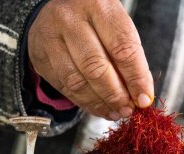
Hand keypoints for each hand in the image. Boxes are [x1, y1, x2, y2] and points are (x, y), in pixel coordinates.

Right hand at [28, 0, 153, 119]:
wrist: (59, 8)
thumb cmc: (96, 21)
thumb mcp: (117, 28)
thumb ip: (129, 58)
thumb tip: (140, 95)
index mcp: (99, 6)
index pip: (122, 48)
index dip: (136, 78)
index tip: (144, 99)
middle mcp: (70, 19)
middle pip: (96, 67)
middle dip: (116, 95)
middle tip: (128, 109)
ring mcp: (50, 37)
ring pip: (77, 81)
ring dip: (100, 103)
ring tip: (115, 112)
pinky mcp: (40, 56)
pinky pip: (64, 87)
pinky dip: (85, 103)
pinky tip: (99, 107)